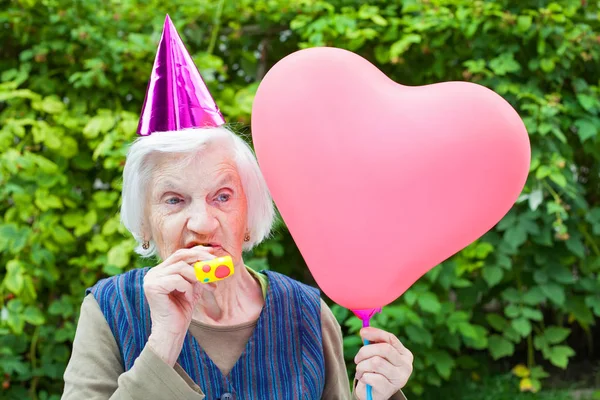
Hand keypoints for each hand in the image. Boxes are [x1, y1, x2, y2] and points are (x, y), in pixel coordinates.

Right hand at [144, 246, 214, 365]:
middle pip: (180, 256)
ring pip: (180, 268)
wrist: (172, 331)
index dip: (196, 251)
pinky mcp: (152, 287)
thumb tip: (212, 259)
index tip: (212, 253)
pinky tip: (188, 298)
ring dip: (196, 277)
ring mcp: (151, 279)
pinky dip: (187, 288)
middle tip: (215, 264)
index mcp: (161, 271)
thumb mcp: (192, 287)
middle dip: (200, 258)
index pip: (180, 254)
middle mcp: (154, 272)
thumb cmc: (181, 310)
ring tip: (203, 288)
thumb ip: (198, 273)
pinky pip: (177, 280)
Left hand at [354, 327, 412, 399]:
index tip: (362, 332)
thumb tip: (364, 331)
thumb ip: (372, 342)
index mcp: (404, 354)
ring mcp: (399, 378)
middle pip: (384, 349)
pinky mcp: (389, 389)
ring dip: (362, 366)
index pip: (391, 338)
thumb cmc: (375, 371)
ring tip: (360, 370)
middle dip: (365, 351)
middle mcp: (406, 366)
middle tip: (357, 359)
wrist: (374, 393)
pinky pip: (371, 377)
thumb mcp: (376, 354)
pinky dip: (363, 377)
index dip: (376, 333)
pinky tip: (364, 379)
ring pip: (376, 362)